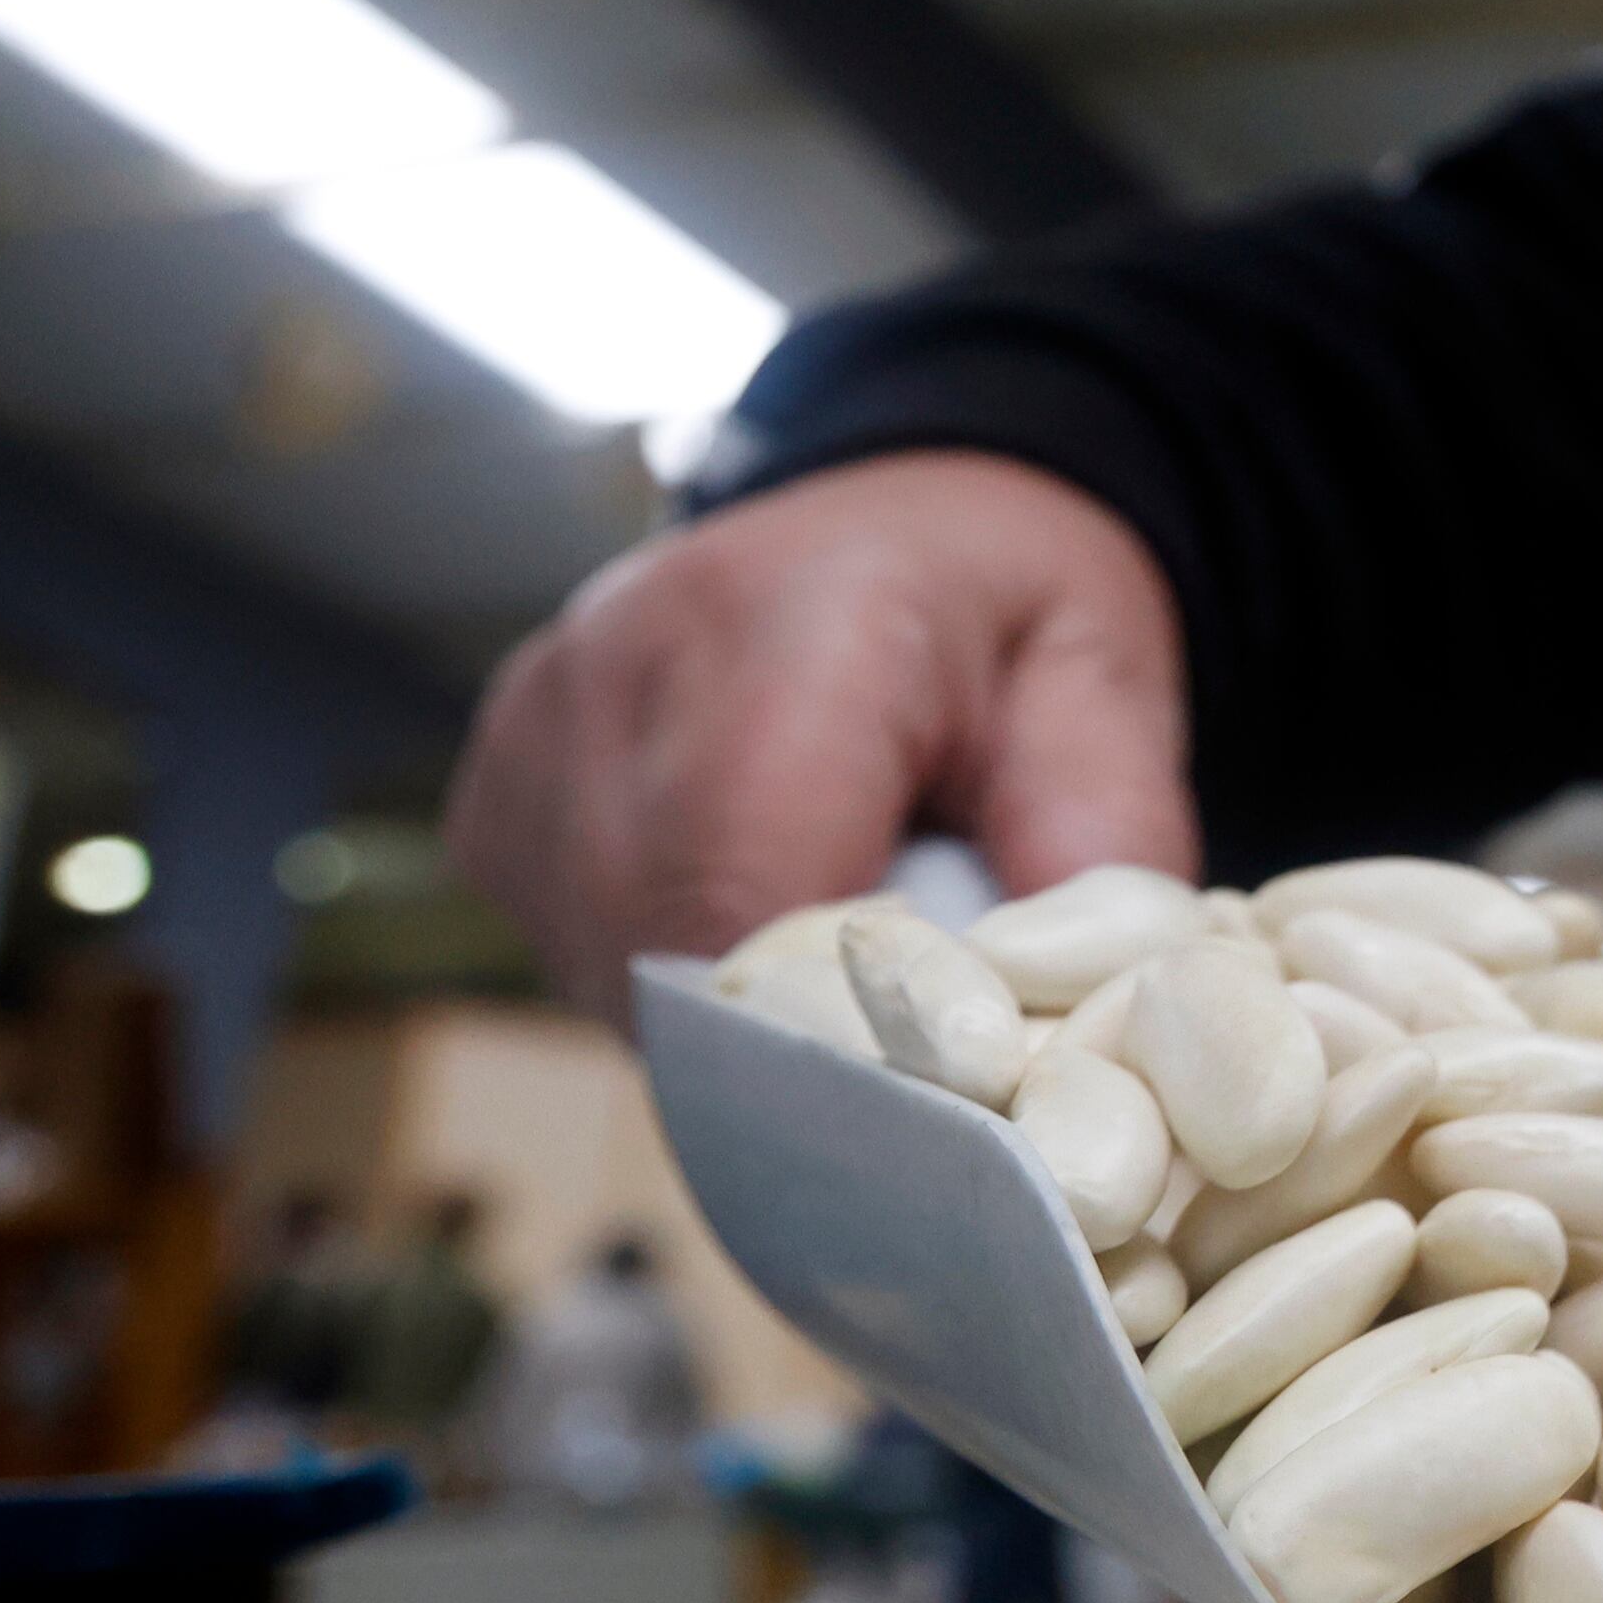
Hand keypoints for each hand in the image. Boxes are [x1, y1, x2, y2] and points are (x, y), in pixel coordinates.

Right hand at [447, 452, 1196, 1010]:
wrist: (902, 524)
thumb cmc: (1006, 612)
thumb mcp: (1108, 683)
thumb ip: (1100, 834)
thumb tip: (1053, 1021)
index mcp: (789, 617)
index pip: (742, 886)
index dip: (834, 1023)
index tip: (936, 1078)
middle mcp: (619, 660)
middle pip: (666, 948)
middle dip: (800, 1028)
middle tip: (913, 1022)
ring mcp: (532, 726)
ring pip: (610, 972)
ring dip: (735, 1005)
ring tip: (844, 936)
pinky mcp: (493, 793)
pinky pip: (571, 951)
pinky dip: (674, 971)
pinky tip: (762, 908)